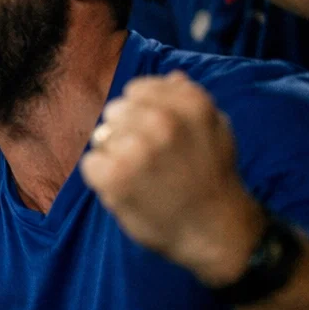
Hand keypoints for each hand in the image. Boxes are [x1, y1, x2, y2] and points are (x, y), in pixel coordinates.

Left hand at [79, 72, 262, 285]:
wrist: (217, 232)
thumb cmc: (213, 179)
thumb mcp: (216, 131)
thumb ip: (191, 101)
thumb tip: (172, 77)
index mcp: (188, 104)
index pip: (136, 89)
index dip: (140, 112)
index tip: (156, 135)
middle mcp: (162, 121)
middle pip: (114, 111)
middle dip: (125, 133)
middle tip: (149, 161)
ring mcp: (136, 148)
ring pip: (101, 136)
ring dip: (115, 155)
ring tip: (142, 177)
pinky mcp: (114, 175)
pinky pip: (91, 163)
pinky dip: (103, 178)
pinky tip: (128, 190)